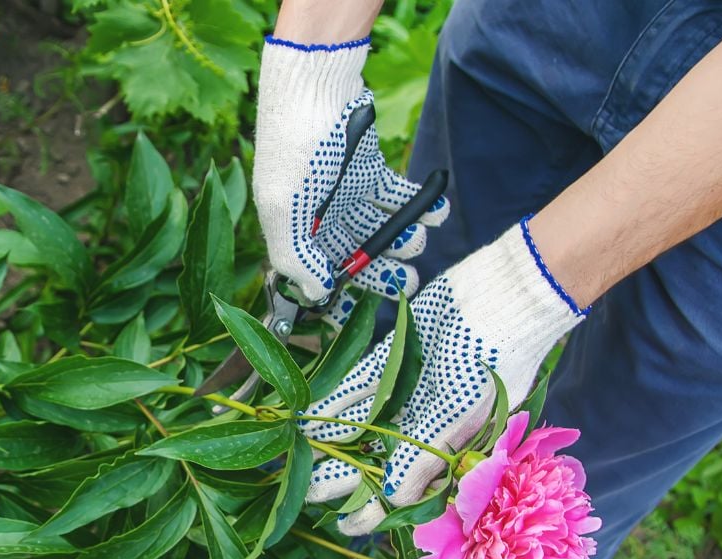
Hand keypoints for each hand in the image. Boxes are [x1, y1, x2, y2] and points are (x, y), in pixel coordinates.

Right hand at [253, 37, 447, 327]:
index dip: (339, 296)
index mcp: (292, 229)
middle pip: (354, 255)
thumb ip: (295, 256)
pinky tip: (436, 212)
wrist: (318, 83)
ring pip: (379, 228)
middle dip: (383, 272)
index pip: (315, 275)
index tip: (364, 312)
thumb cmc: (295, 146)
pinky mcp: (370, 168)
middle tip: (410, 283)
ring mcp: (345, 191)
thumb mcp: (285, 208)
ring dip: (403, 239)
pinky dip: (420, 205)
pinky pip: (398, 195)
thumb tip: (315, 293)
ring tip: (419, 240)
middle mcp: (319, 216)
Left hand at [299, 218, 587, 534]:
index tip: (347, 525)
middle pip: (376, 457)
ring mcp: (408, 390)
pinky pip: (359, 385)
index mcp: (449, 444)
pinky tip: (310, 416)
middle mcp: (425, 421)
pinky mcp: (395, 358)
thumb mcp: (460, 412)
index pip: (407, 487)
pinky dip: (336, 401)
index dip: (376, 508)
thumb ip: (423, 454)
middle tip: (304, 492)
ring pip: (362, 424)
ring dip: (331, 440)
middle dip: (342, 477)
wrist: (503, 292)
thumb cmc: (494, 358)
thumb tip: (394, 498)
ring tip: (296, 457)